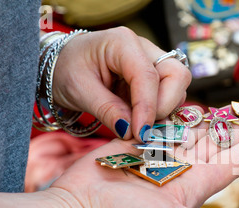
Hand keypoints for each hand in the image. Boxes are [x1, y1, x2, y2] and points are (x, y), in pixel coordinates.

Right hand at [47, 107, 238, 207]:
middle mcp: (177, 172)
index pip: (229, 167)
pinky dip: (176, 112)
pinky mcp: (134, 143)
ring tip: (231, 107)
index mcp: (192, 189)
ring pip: (190, 131)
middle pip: (215, 145)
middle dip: (237, 130)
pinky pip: (160, 122)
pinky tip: (191, 103)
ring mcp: (155, 156)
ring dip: (211, 119)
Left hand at [52, 27, 191, 141]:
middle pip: (176, 76)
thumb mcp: (79, 91)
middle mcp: (144, 48)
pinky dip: (159, 112)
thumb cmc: (67, 70)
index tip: (140, 134)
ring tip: (136, 124)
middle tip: (141, 127)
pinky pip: (169, 96)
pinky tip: (139, 120)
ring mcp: (153, 62)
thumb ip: (107, 110)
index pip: (147, 75)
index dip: (147, 107)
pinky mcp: (155, 78)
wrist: (62, 65)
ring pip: (176, 88)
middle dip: (164, 106)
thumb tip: (131, 132)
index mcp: (122, 42)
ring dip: (163, 111)